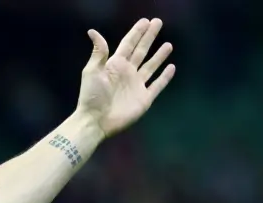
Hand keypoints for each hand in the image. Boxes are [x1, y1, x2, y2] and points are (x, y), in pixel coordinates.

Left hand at [77, 18, 175, 137]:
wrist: (95, 121)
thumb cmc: (91, 97)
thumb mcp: (92, 71)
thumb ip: (99, 52)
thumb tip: (92, 31)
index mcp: (115, 65)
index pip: (129, 44)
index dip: (137, 32)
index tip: (145, 21)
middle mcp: (127, 73)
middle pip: (141, 51)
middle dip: (150, 37)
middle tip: (158, 22)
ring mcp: (136, 86)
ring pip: (151, 67)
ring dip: (159, 56)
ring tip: (168, 45)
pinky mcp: (144, 99)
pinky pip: (157, 85)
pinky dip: (165, 77)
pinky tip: (171, 67)